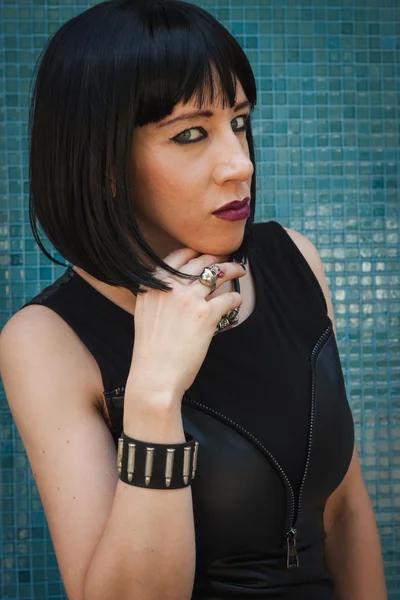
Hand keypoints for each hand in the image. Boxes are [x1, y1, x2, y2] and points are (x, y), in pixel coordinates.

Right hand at [126, 247, 244, 402]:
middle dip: (216, 258)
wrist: (155, 375)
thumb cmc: (150, 350)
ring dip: (232, 269)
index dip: (195, 252)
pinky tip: (237, 300)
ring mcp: (189, 298)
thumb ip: (160, 295)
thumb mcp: (146, 312)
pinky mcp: (206, 314)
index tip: (205, 253)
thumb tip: (180, 287)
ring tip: (240, 270)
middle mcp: (170, 285)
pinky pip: (228, 298)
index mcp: (152, 283)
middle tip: (226, 259)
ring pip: (217, 273)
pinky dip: (235, 298)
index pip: (178, 256)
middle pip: (200, 261)